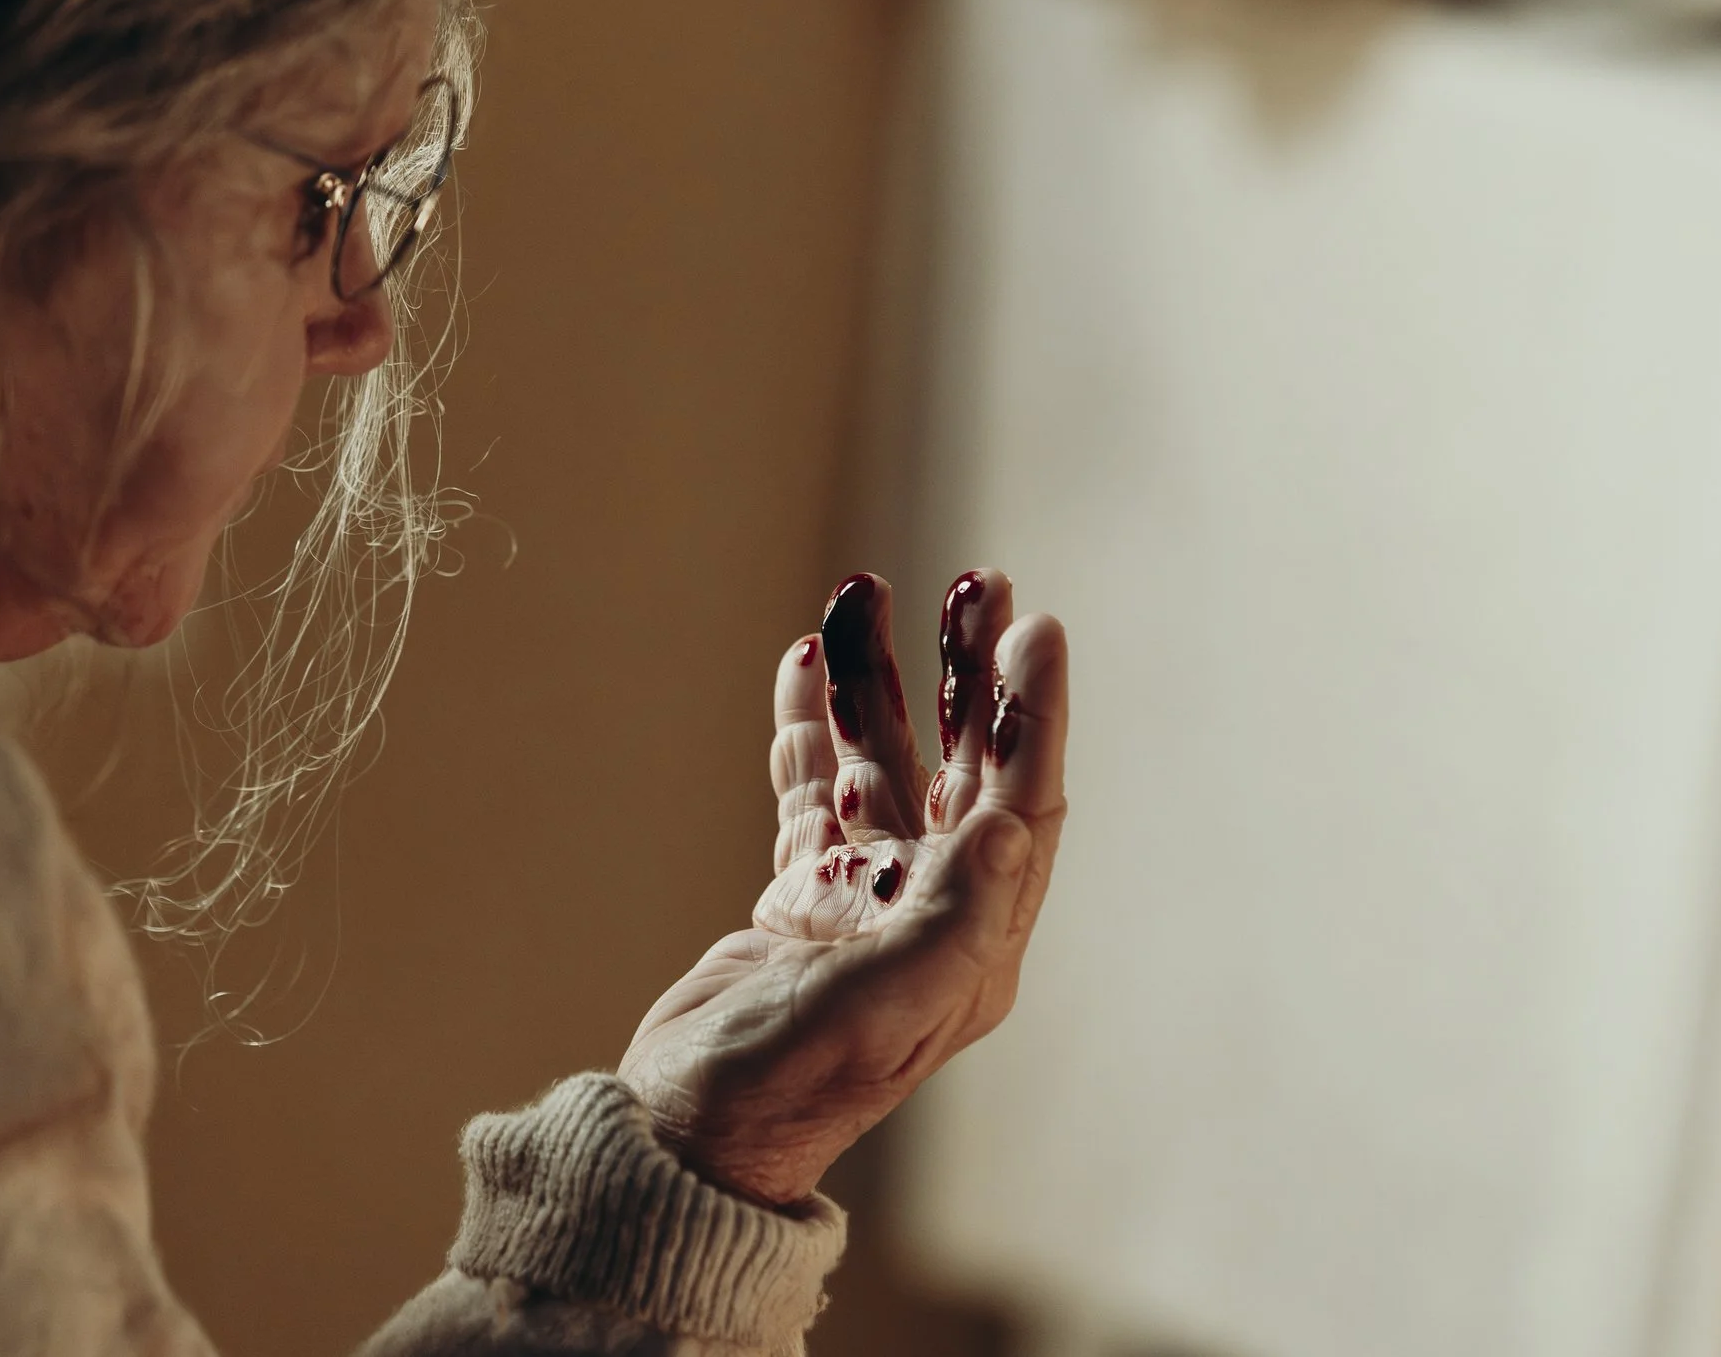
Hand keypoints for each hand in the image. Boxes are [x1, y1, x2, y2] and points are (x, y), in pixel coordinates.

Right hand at [617, 570, 1068, 1206]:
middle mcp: (928, 913)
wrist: (686, 1137)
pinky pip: (810, 791)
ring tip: (867, 593)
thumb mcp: (882, 1008)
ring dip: (876, 683)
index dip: (1032, 713)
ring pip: (877, 763)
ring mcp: (860, 903)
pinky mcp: (798, 901)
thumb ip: (951, 920)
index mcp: (974, 942)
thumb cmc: (787, 1088)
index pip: (1023, 800)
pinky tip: (802, 661)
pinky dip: (808, 728)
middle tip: (972, 582)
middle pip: (963, 767)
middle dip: (966, 674)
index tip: (1034, 627)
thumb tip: (1014, 822)